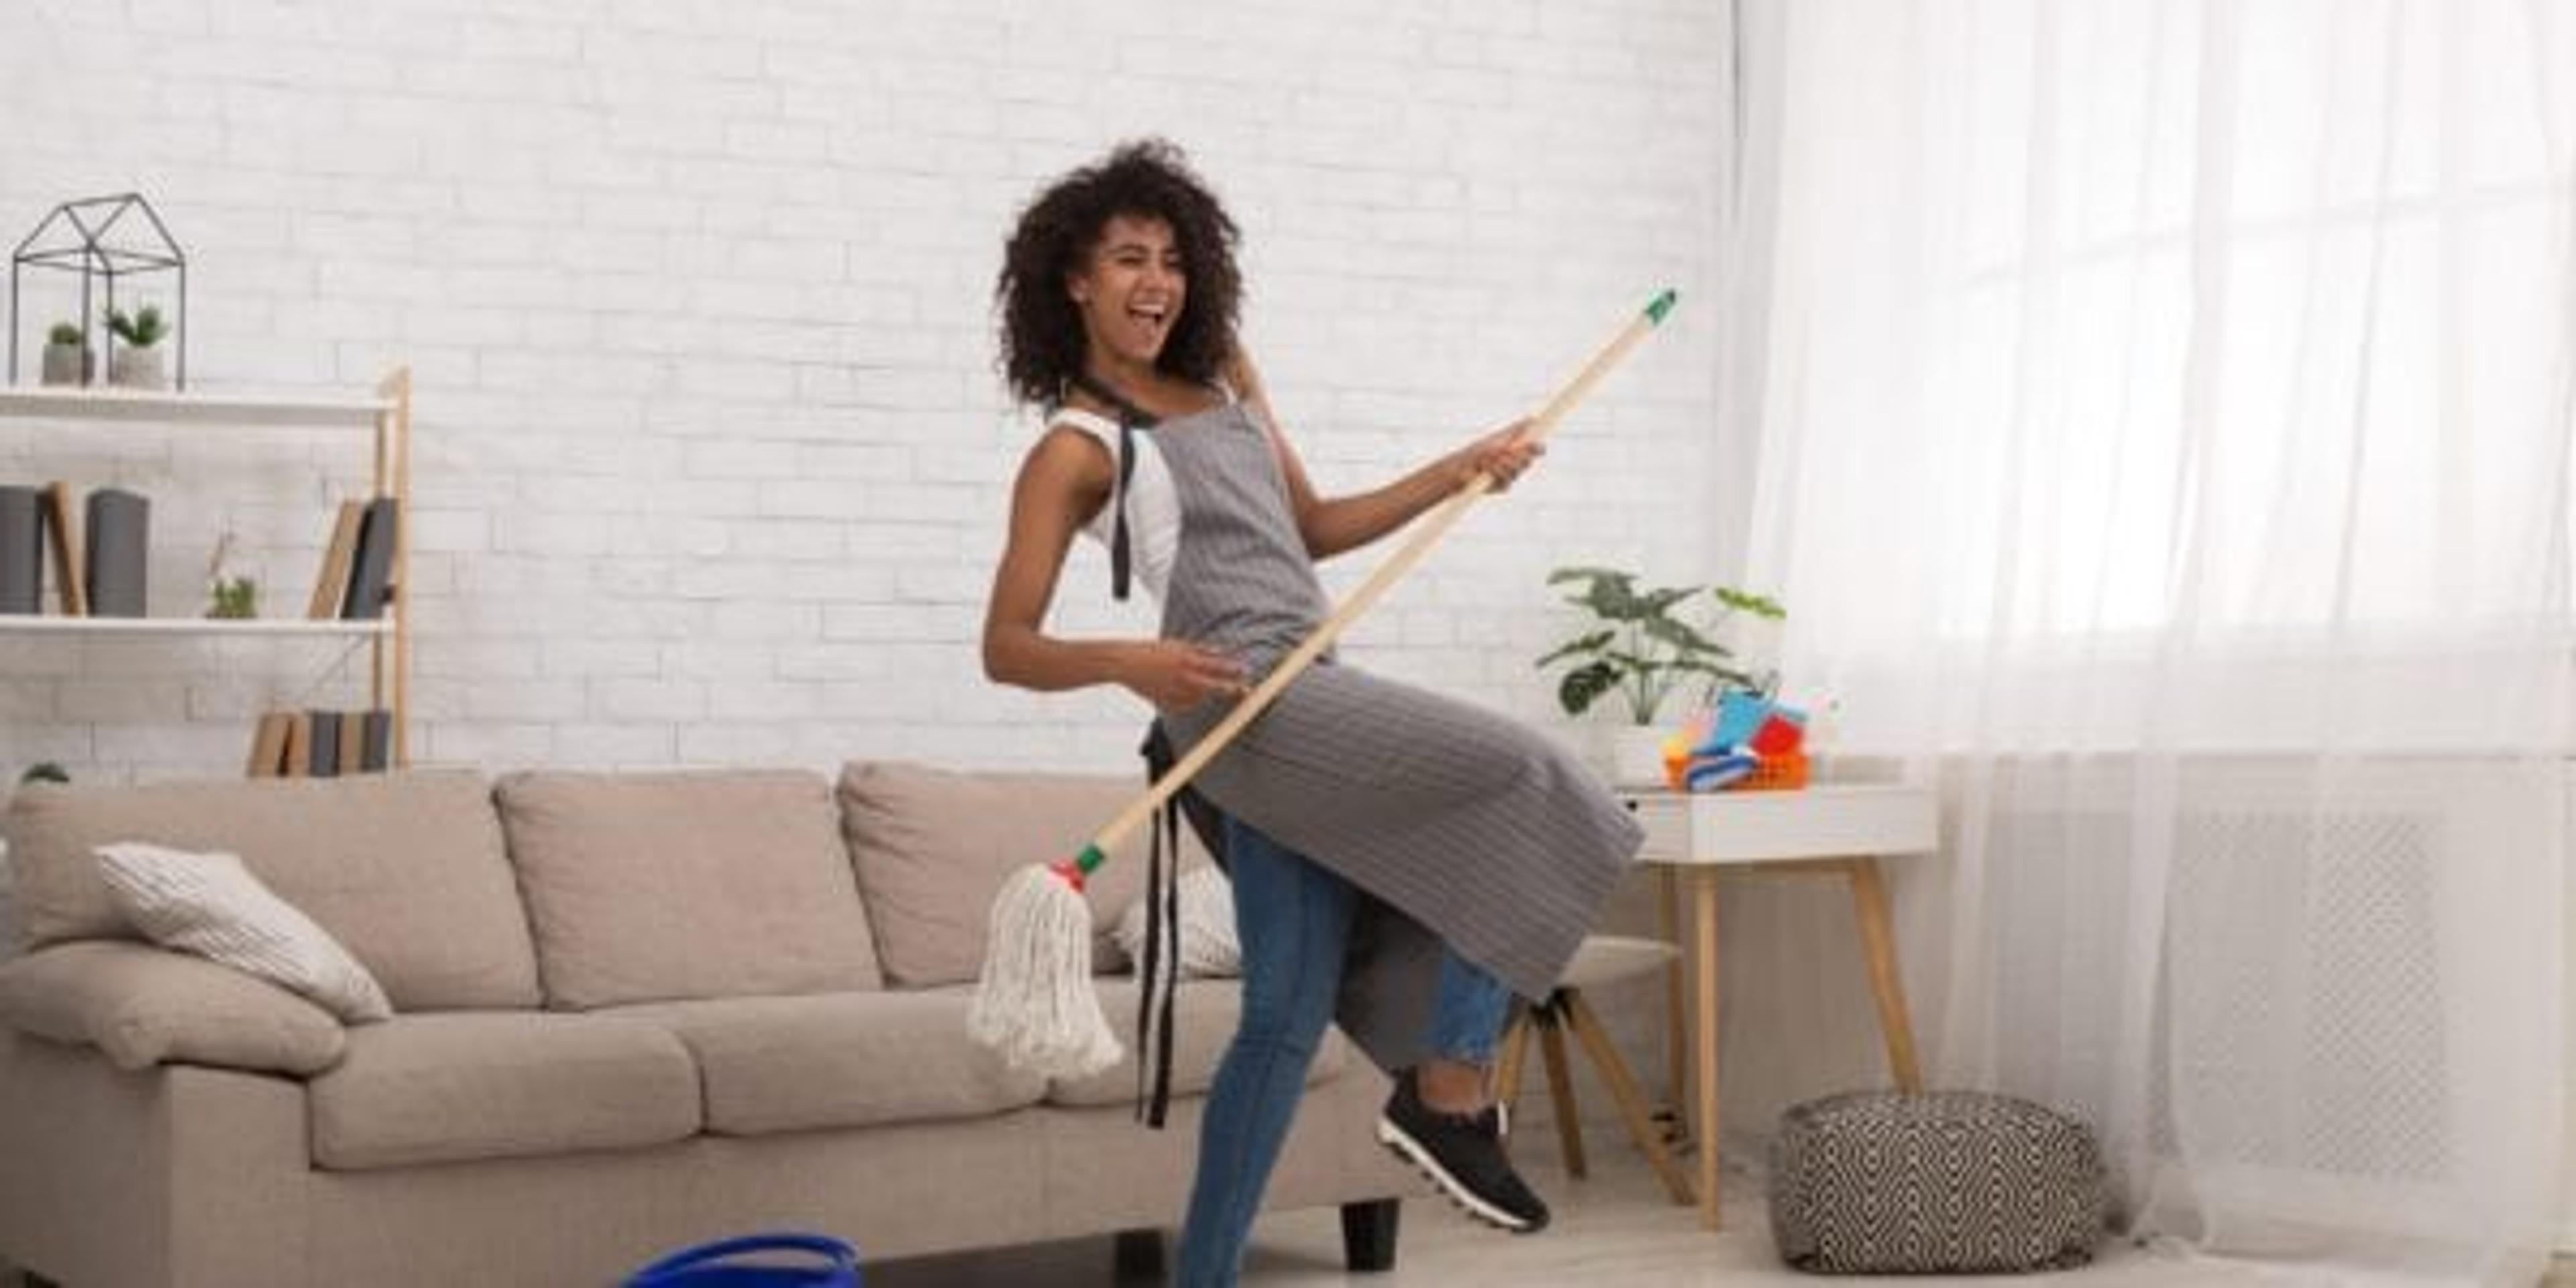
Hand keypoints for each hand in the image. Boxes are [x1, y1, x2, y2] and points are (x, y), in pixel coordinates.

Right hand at [1120, 639, 1250, 711]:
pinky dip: (1186, 700)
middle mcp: (1183, 678)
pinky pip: (1184, 705)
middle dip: (1231, 690)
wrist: (1124, 663)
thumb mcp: (1178, 644)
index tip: (1245, 672)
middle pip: (1214, 688)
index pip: (1217, 666)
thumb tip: (1223, 652)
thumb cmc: (1150, 650)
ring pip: (1200, 698)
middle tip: (1245, 691)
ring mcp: (1175, 693)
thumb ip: (1202, 650)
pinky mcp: (1166, 704)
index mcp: (1187, 660)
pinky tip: (1176, 689)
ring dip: (1204, 693)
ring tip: (1190, 682)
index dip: (1233, 669)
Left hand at [1457, 418, 1543, 492]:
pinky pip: (1506, 482)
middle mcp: (1517, 465)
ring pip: (1517, 472)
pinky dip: (1497, 473)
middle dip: (1521, 456)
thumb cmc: (1480, 450)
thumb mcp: (1498, 437)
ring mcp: (1510, 477)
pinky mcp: (1501, 487)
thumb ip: (1515, 430)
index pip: (1535, 450)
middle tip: (1514, 451)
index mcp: (1519, 451)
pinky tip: (1488, 468)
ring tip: (1495, 459)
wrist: (1462, 467)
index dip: (1538, 448)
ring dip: (1506, 464)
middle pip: (1528, 462)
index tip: (1536, 444)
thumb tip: (1532, 419)